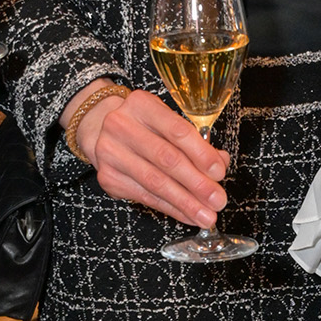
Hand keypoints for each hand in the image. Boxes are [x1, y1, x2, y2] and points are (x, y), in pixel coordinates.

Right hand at [70, 85, 227, 226]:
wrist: (101, 131)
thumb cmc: (143, 127)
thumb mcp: (167, 123)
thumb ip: (195, 141)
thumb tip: (219, 163)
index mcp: (142, 105)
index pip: (177, 131)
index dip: (201, 154)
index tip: (219, 172)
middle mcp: (122, 125)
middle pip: (166, 159)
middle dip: (196, 183)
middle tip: (217, 200)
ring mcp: (111, 152)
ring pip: (155, 182)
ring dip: (185, 202)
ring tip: (206, 216)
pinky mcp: (107, 177)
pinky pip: (145, 196)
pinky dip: (170, 208)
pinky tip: (187, 215)